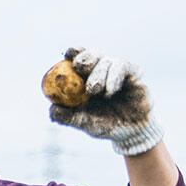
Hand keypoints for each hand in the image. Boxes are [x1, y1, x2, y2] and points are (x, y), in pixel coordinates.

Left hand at [48, 47, 162, 155]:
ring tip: (94, 91)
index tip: (66, 55)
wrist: (130, 132)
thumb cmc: (105, 125)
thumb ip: (67, 116)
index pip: (78, 59)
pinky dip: (113, 77)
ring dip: (98, 74)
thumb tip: (51, 109)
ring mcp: (118, 71)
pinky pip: (122, 67)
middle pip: (92, 54)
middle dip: (84, 58)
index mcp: (86, 78)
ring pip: (106, 61)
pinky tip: (109, 91)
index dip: (73, 53)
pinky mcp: (134, 73)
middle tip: (78, 66)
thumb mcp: (83, 122)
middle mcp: (102, 71)